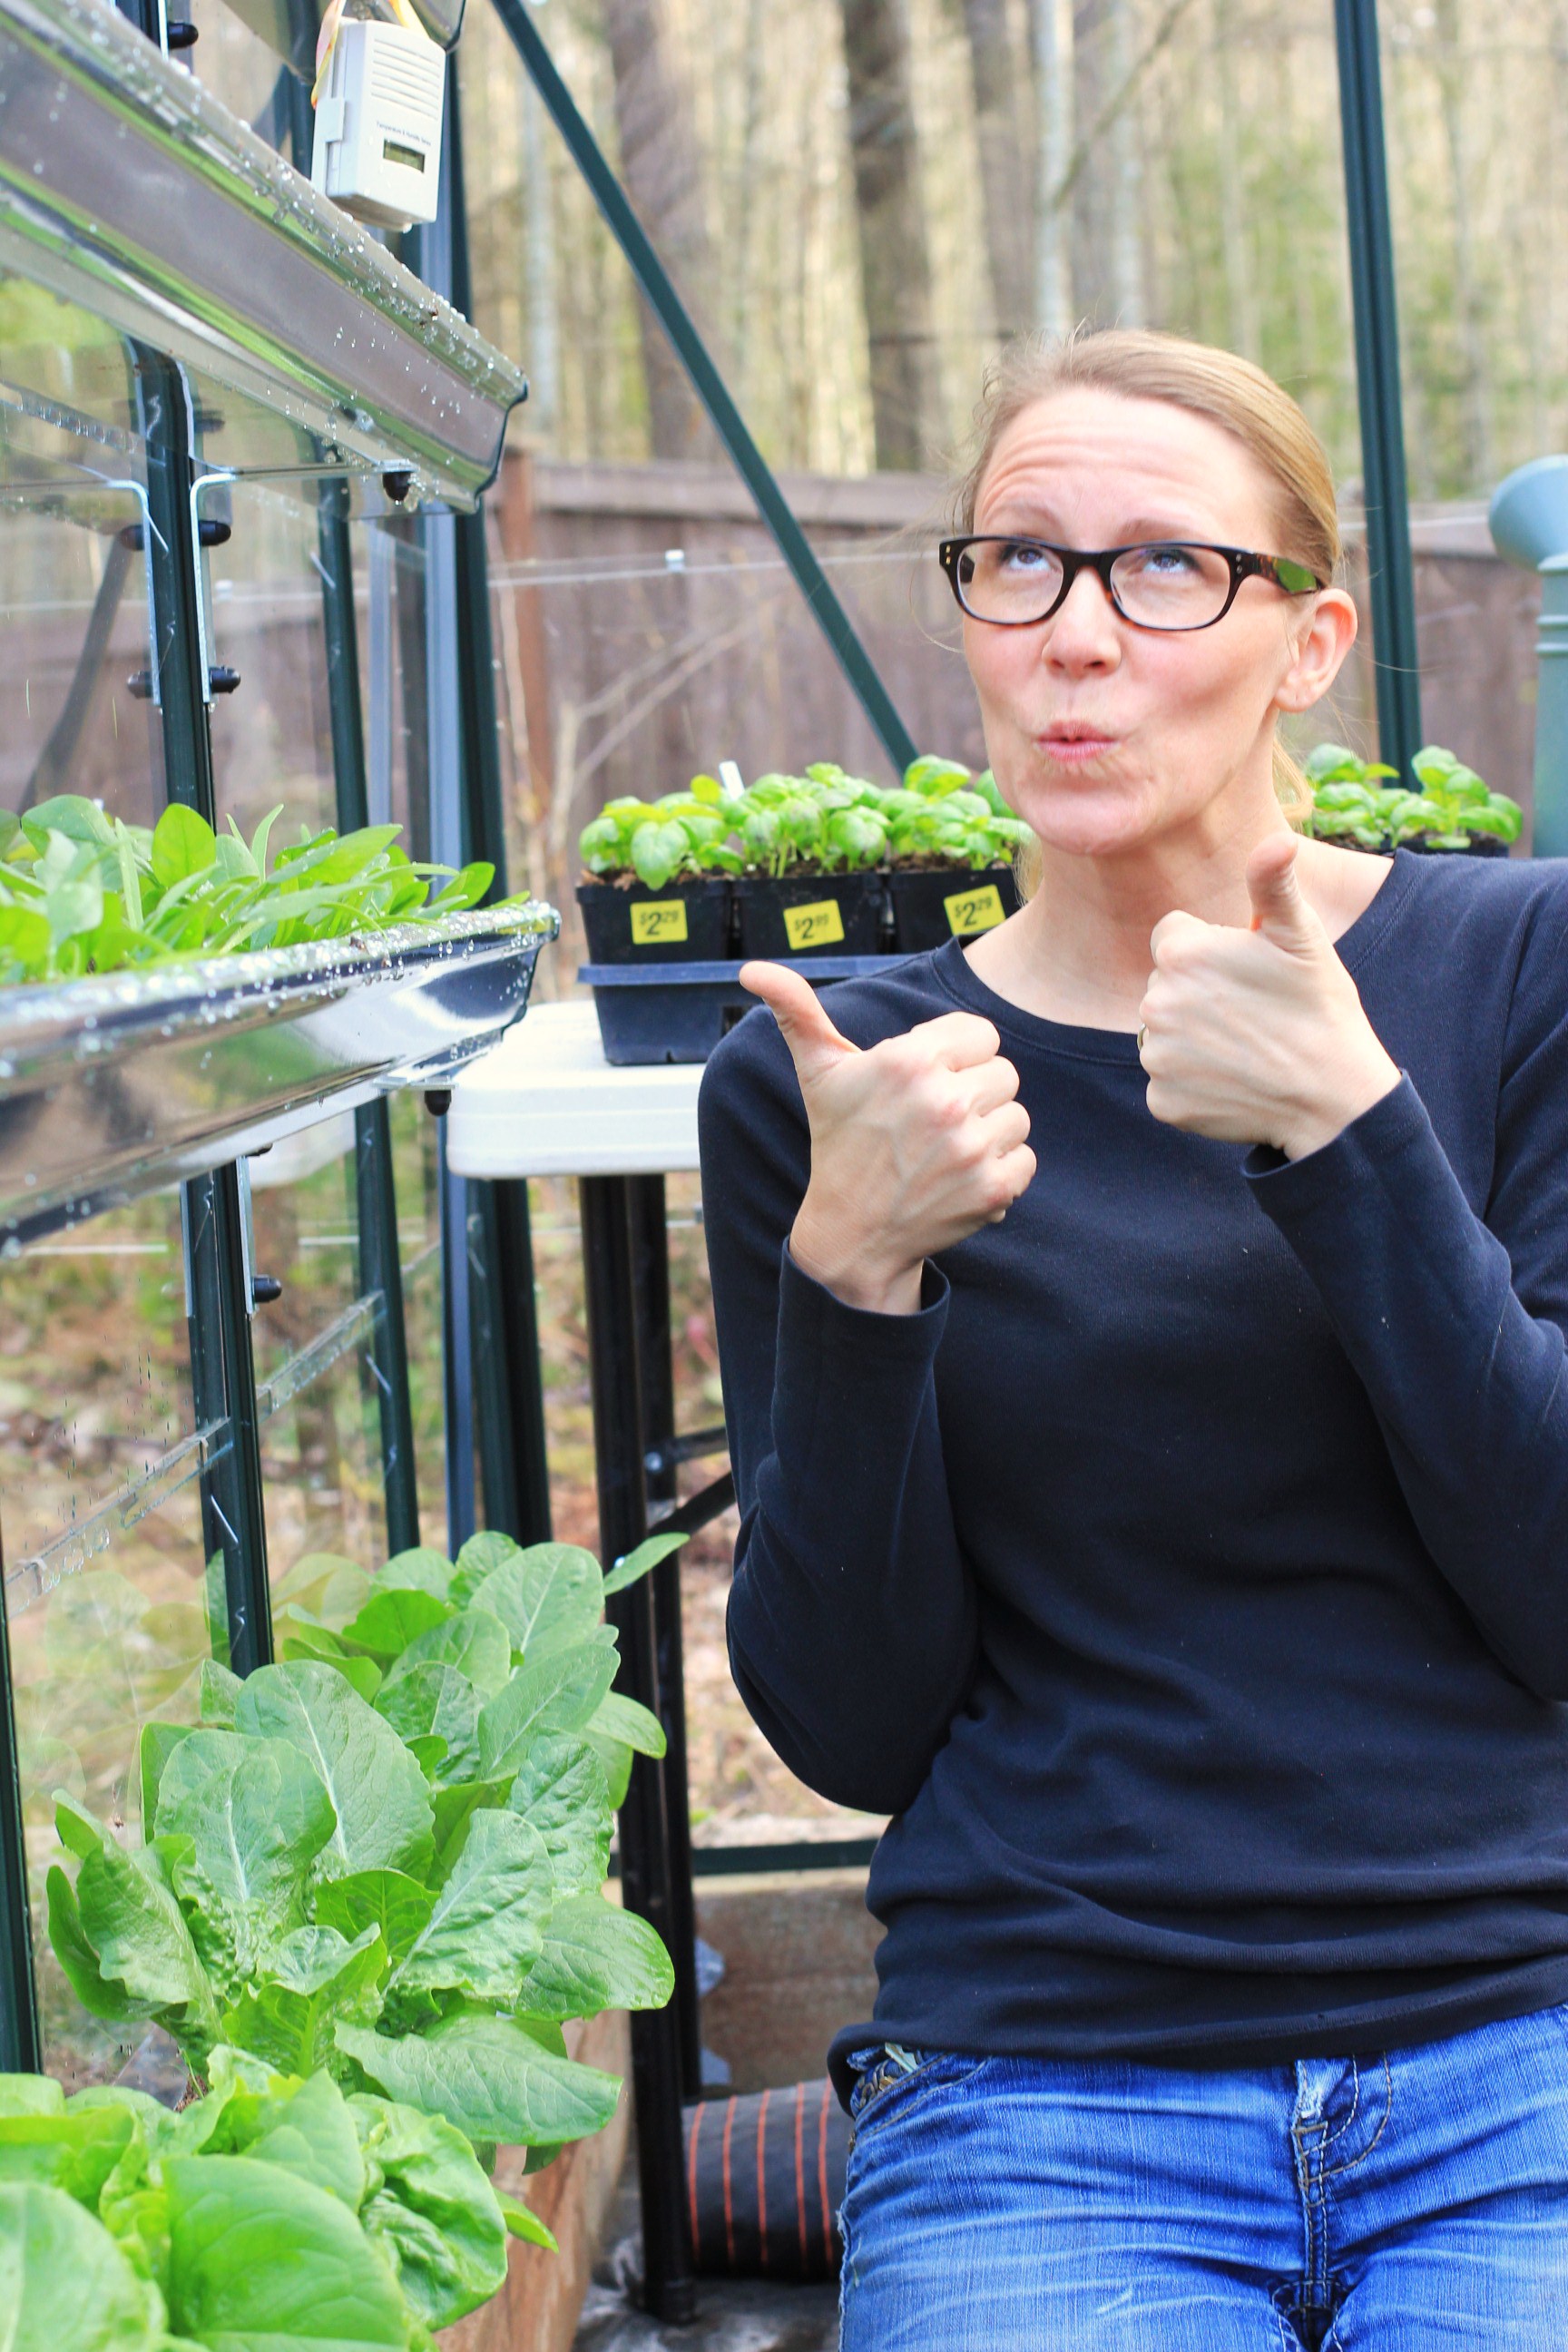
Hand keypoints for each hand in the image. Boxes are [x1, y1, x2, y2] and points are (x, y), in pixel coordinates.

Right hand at [741, 962, 1035, 1314]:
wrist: (851, 1234)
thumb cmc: (838, 1144)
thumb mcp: (818, 1073)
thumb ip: (797, 1010)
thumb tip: (751, 969)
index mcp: (909, 1059)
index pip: (982, 1034)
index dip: (956, 1057)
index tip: (925, 1085)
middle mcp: (943, 1100)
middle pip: (1004, 1072)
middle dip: (974, 1094)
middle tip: (932, 1124)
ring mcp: (971, 1147)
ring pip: (1017, 1115)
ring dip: (989, 1133)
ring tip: (946, 1151)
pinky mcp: (993, 1188)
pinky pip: (1025, 1159)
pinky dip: (1001, 1172)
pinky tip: (960, 1179)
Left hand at [1138, 834, 1398, 1159]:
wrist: (1333, 1096)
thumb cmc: (1319, 1008)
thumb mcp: (1302, 935)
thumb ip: (1273, 882)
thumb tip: (1276, 838)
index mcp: (1180, 953)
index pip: (1172, 938)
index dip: (1211, 952)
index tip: (1247, 971)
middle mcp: (1155, 1003)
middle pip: (1166, 986)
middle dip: (1198, 994)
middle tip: (1251, 1013)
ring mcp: (1157, 1057)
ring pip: (1164, 1034)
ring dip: (1193, 1039)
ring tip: (1245, 1047)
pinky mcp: (1163, 1102)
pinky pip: (1168, 1081)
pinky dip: (1193, 1084)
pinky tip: (1233, 1081)